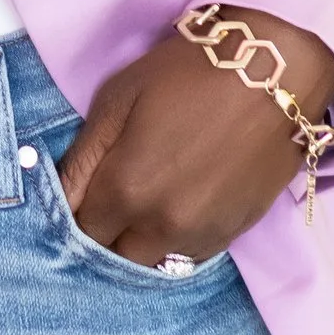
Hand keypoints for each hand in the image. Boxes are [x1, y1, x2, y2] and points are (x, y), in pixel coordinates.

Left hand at [58, 14, 333, 266]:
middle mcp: (161, 226)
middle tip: (110, 199)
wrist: (274, 72)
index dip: (75, 214)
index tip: (81, 195)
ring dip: (140, 243)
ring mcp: (201, 236)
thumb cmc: (187, 74)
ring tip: (147, 203)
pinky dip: (175, 242)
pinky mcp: (233, 234)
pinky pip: (189, 258)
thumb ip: (83, 158)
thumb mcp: (118, 99)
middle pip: (114, 257)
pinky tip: (178, 207)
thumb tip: (59, 199)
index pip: (80, 231)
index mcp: (126, 191)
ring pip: (153, 262)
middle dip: (106, 234)